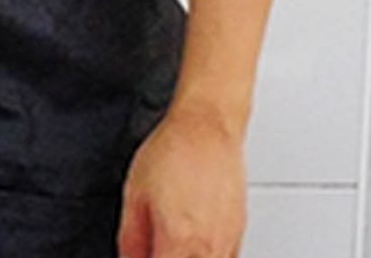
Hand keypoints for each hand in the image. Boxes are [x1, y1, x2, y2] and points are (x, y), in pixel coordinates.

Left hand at [117, 103, 246, 257]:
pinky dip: (205, 257)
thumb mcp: (134, 196)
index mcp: (179, 240)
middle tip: (154, 247)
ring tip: (171, 245)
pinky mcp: (239, 234)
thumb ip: (131, 240)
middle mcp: (208, 247)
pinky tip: (191, 246)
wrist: (207, 127)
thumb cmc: (174, 152)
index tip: (142, 256)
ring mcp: (228, 242)